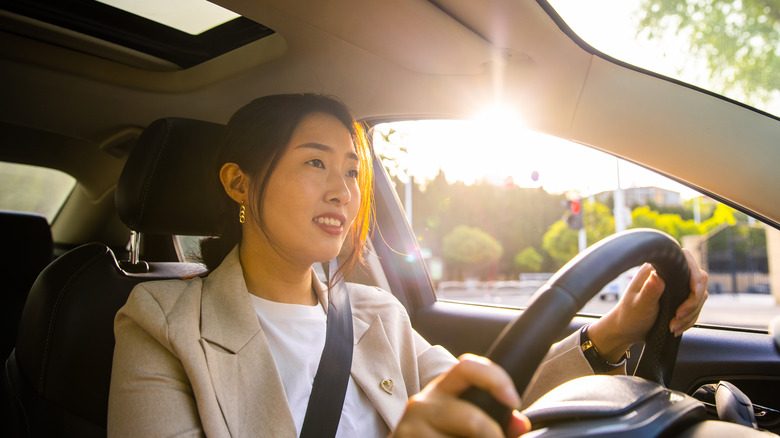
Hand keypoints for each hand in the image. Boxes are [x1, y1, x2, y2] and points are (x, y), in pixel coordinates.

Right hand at [392, 354, 530, 437]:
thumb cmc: (436, 436)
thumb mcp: (461, 424)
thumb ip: (494, 422)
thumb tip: (520, 423)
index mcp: (442, 390)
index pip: (467, 366)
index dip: (496, 379)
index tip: (513, 401)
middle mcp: (423, 402)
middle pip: (472, 418)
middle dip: (491, 435)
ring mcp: (411, 424)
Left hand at [588, 248, 708, 362]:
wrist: (627, 330)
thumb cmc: (629, 316)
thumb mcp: (639, 305)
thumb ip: (649, 291)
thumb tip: (657, 275)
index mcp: (656, 269)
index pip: (685, 261)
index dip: (694, 275)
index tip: (693, 291)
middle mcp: (668, 275)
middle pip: (699, 280)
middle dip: (693, 301)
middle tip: (678, 316)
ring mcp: (676, 287)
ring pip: (700, 296)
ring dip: (691, 314)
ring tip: (673, 326)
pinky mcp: (680, 299)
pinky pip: (696, 307)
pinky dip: (690, 319)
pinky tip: (676, 328)